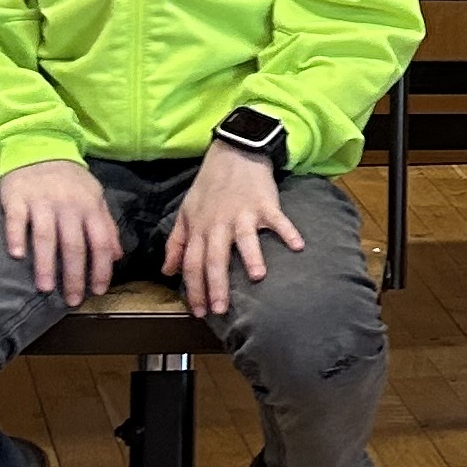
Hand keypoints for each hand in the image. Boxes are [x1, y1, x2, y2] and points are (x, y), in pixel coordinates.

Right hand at [0, 158, 118, 308]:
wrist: (39, 146)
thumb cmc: (70, 180)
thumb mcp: (95, 198)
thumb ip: (107, 226)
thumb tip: (117, 256)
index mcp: (90, 207)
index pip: (100, 243)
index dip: (101, 268)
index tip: (98, 290)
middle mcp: (68, 206)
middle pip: (73, 245)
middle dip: (74, 276)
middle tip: (72, 299)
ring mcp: (42, 202)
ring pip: (46, 237)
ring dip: (46, 265)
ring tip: (45, 288)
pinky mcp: (17, 198)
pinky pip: (17, 220)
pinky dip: (17, 237)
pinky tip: (17, 256)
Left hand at [164, 145, 304, 319]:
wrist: (233, 153)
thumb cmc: (209, 187)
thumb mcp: (186, 213)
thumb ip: (177, 243)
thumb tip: (168, 271)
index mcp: (199, 229)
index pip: (192, 264)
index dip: (194, 289)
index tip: (199, 312)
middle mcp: (219, 224)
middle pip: (215, 258)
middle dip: (216, 286)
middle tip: (221, 310)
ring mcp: (243, 214)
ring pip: (244, 239)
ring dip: (252, 257)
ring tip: (257, 277)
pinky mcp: (265, 204)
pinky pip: (277, 220)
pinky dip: (288, 232)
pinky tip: (298, 246)